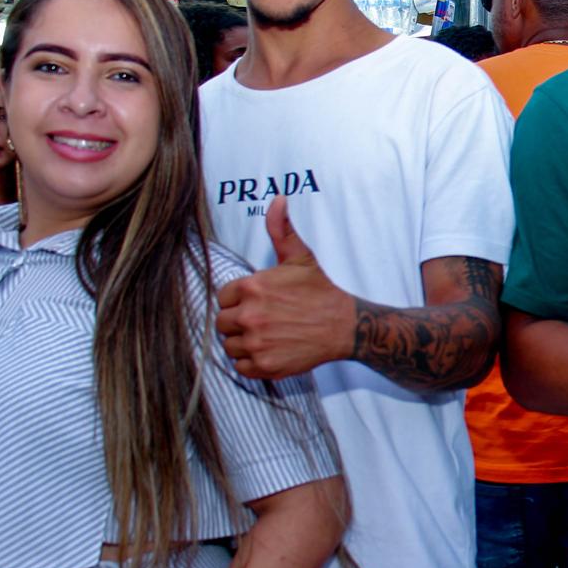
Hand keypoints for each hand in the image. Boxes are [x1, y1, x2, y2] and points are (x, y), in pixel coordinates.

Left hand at [216, 196, 354, 379]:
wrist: (345, 326)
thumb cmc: (320, 291)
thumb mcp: (300, 257)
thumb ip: (281, 229)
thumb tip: (278, 199)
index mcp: (251, 288)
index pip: (223, 298)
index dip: (238, 301)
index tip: (257, 303)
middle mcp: (249, 316)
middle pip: (223, 323)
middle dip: (238, 322)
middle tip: (262, 321)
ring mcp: (257, 342)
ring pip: (230, 346)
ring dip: (243, 343)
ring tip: (266, 336)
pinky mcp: (265, 365)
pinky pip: (241, 367)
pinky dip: (252, 362)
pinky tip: (269, 350)